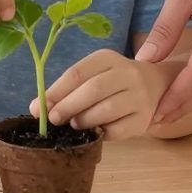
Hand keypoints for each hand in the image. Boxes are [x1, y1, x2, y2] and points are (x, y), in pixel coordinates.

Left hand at [36, 49, 166, 139]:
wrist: (154, 86)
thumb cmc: (111, 82)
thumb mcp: (92, 75)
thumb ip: (67, 88)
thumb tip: (37, 108)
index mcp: (108, 58)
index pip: (78, 73)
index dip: (56, 91)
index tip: (39, 107)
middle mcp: (127, 74)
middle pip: (93, 89)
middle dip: (68, 106)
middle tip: (52, 119)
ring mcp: (139, 96)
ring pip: (107, 110)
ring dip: (84, 120)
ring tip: (74, 124)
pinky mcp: (143, 119)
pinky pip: (117, 130)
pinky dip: (100, 134)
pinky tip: (93, 132)